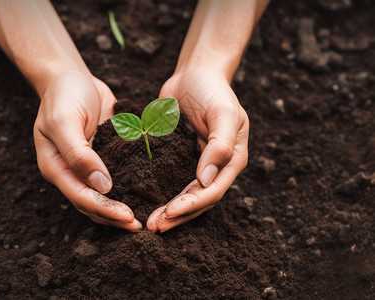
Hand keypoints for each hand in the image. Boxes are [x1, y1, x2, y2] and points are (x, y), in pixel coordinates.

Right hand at [33, 70, 141, 230]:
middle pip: (91, 204)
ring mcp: (87, 166)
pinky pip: (115, 177)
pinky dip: (127, 188)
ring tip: (143, 217)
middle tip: (139, 225)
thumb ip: (79, 154)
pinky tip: (145, 193)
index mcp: (56, 167)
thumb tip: (102, 186)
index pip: (80, 197)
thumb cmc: (63, 96)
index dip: (104, 209)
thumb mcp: (64, 121)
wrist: (71, 78)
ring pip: (103, 196)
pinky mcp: (104, 156)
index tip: (128, 216)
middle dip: (114, 217)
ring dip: (121, 208)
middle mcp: (71, 172)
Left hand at [147, 67, 248, 232]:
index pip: (213, 192)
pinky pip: (171, 180)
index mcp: (232, 160)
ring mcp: (197, 163)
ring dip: (168, 210)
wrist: (196, 73)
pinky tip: (145, 199)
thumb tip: (205, 181)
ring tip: (149, 222)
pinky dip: (161, 192)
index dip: (191, 206)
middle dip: (177, 215)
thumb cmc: (213, 90)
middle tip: (154, 226)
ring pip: (184, 194)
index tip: (169, 214)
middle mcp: (216, 166)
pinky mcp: (180, 157)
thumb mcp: (223, 113)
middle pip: (198, 200)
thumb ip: (219, 146)